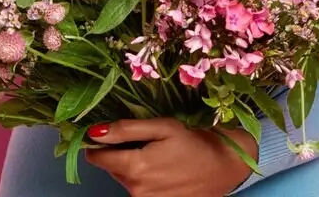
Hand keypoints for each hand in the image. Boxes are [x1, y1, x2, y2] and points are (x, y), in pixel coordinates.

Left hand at [84, 118, 256, 196]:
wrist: (224, 168)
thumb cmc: (194, 142)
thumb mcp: (163, 127)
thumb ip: (127, 130)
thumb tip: (94, 132)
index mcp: (135, 168)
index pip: (96, 158)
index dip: (97, 143)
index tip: (105, 132)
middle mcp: (136, 191)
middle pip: (111, 168)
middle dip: (120, 153)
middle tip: (144, 140)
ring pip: (125, 179)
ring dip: (134, 166)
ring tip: (158, 154)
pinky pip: (140, 190)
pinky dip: (146, 179)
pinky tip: (163, 170)